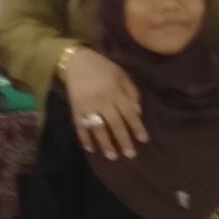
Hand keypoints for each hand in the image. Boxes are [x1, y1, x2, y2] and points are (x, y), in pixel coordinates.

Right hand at [63, 47, 147, 161]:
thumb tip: (137, 112)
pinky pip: (80, 127)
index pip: (129, 113)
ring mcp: (87, 107)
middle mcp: (102, 101)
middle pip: (115, 124)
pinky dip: (85, 139)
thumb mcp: (121, 74)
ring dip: (105, 144)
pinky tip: (91, 149)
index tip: (144, 140)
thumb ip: (131, 92)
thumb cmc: (103, 67)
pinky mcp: (75, 110)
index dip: (137, 127)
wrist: (76, 62)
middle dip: (123, 140)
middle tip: (130, 155)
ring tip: (112, 156)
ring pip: (98, 129)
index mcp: (115, 92)